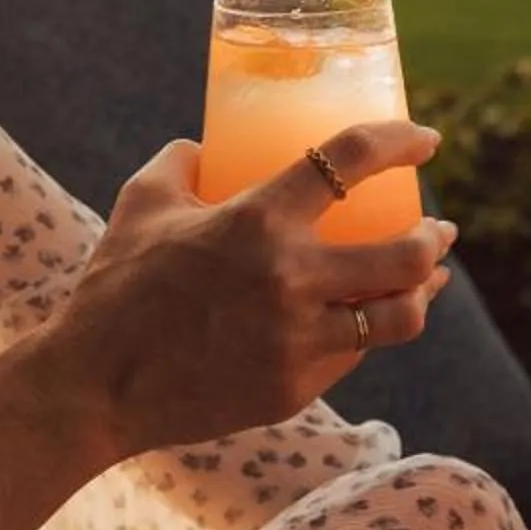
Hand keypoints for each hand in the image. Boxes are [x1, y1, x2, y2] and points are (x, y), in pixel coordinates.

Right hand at [56, 123, 453, 459]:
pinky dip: (367, 333)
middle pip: (407, 255)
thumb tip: (204, 143)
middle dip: (435, 237)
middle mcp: (291, 279)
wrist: (92, 387)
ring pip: (400, 318)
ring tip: (429, 280)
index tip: (425, 139)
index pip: (352, 159)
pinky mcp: (294, 389)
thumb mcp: (142, 203)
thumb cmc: (114, 286)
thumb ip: (179, 161)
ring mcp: (298, 341)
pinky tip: (367, 321)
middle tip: (438, 229)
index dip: (401, 140)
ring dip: (424, 293)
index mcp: (257, 219)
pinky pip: (353, 356)